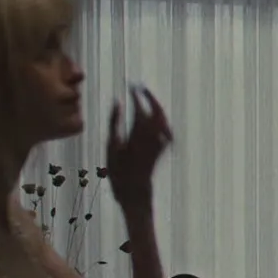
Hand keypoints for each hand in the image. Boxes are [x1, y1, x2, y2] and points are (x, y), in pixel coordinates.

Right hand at [106, 86, 173, 208]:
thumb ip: (115, 122)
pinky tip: (156, 118)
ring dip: (156, 107)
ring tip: (147, 98)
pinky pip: (166, 129)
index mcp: (138, 135)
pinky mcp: (163, 149)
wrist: (136, 191)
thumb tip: (117, 101)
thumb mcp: (111, 146)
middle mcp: (153, 137)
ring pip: (163, 120)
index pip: (140, 109)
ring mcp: (160, 143)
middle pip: (157, 111)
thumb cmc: (119, 171)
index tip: (131, 86)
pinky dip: (161, 120)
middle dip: (150, 97)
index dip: (136, 96)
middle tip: (141, 88)